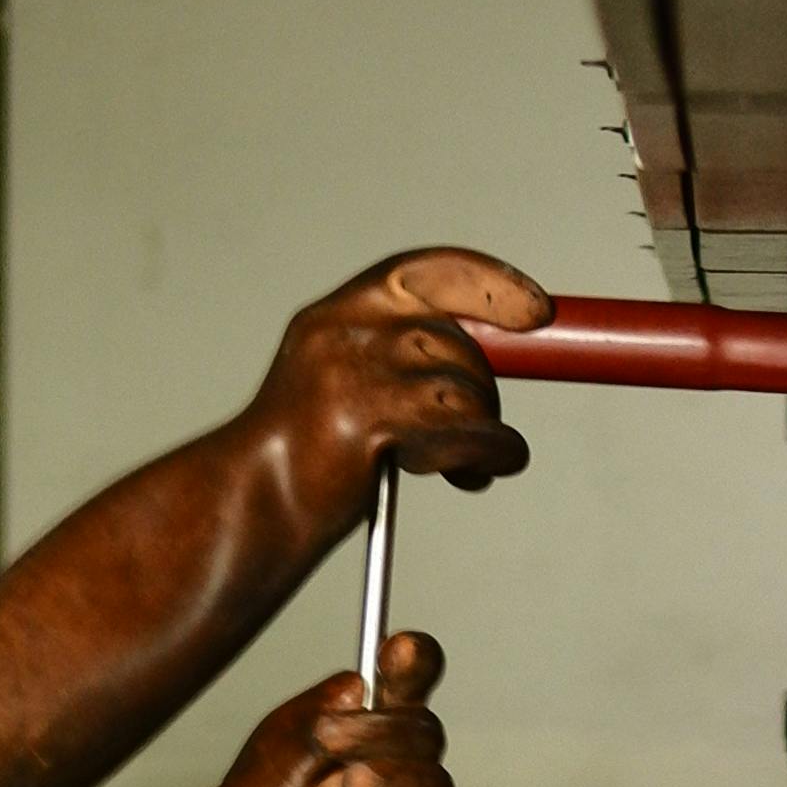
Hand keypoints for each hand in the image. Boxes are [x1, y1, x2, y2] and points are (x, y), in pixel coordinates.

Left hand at [228, 634, 461, 786]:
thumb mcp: (287, 734)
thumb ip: (327, 706)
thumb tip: (365, 687)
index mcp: (380, 718)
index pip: (413, 678)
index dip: (413, 660)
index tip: (395, 649)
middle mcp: (407, 761)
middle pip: (424, 731)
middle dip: (378, 732)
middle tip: (328, 739)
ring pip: (434, 785)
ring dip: (393, 779)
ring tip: (351, 786)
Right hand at [246, 254, 547, 535]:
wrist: (248, 512)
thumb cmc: (299, 464)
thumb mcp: (340, 388)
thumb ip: (392, 360)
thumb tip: (474, 357)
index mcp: (334, 316)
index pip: (426, 273)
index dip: (489, 284)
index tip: (538, 311)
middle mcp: (342, 334)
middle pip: (455, 341)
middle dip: (481, 390)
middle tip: (480, 431)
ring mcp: (354, 376)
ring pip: (465, 389)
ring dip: (483, 429)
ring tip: (470, 465)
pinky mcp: (370, 424)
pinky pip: (468, 431)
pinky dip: (492, 454)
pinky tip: (482, 472)